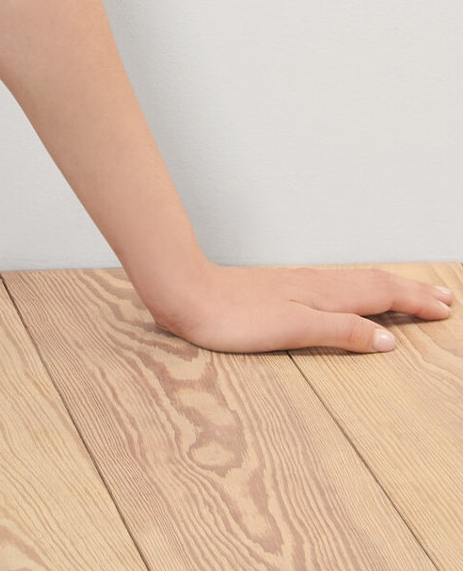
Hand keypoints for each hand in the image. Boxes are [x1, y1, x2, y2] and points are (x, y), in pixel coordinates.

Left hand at [148, 263, 452, 352]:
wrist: (184, 292)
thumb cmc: (231, 316)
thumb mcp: (292, 329)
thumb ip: (340, 331)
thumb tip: (387, 339)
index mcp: (323, 295)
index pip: (381, 295)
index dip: (415, 302)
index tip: (446, 308)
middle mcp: (315, 285)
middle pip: (374, 284)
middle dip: (411, 290)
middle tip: (445, 297)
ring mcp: (297, 285)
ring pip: (355, 281)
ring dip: (389, 285)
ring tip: (412, 291)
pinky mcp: (280, 289)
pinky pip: (335, 284)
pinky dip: (359, 288)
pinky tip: (352, 294)